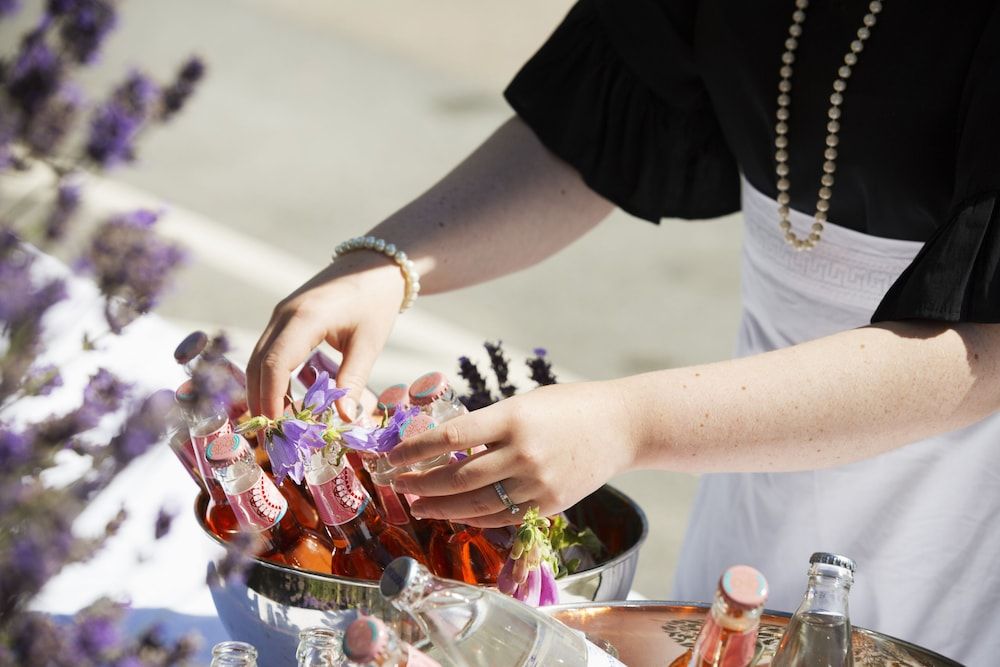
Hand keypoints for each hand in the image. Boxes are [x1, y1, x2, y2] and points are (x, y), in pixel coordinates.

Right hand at [247, 252, 403, 419]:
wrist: (373, 265)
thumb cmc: (375, 302)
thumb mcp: (369, 343)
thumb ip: (353, 381)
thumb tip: (343, 420)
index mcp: (305, 318)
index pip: (276, 363)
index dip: (271, 398)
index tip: (275, 428)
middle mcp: (283, 315)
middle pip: (259, 364)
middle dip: (260, 402)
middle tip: (270, 439)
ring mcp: (279, 315)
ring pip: (259, 359)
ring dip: (263, 393)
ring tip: (276, 427)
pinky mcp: (283, 319)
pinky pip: (268, 352)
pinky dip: (271, 379)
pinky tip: (284, 403)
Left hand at [388, 381, 637, 526]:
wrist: (622, 426)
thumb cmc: (568, 407)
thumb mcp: (523, 404)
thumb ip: (488, 426)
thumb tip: (445, 449)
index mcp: (513, 417)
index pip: (450, 438)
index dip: (414, 450)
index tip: (390, 457)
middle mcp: (523, 452)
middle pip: (457, 476)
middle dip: (420, 483)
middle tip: (398, 485)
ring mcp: (538, 482)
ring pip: (476, 503)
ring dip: (440, 506)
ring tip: (418, 504)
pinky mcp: (550, 504)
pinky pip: (502, 517)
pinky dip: (473, 517)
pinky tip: (454, 513)